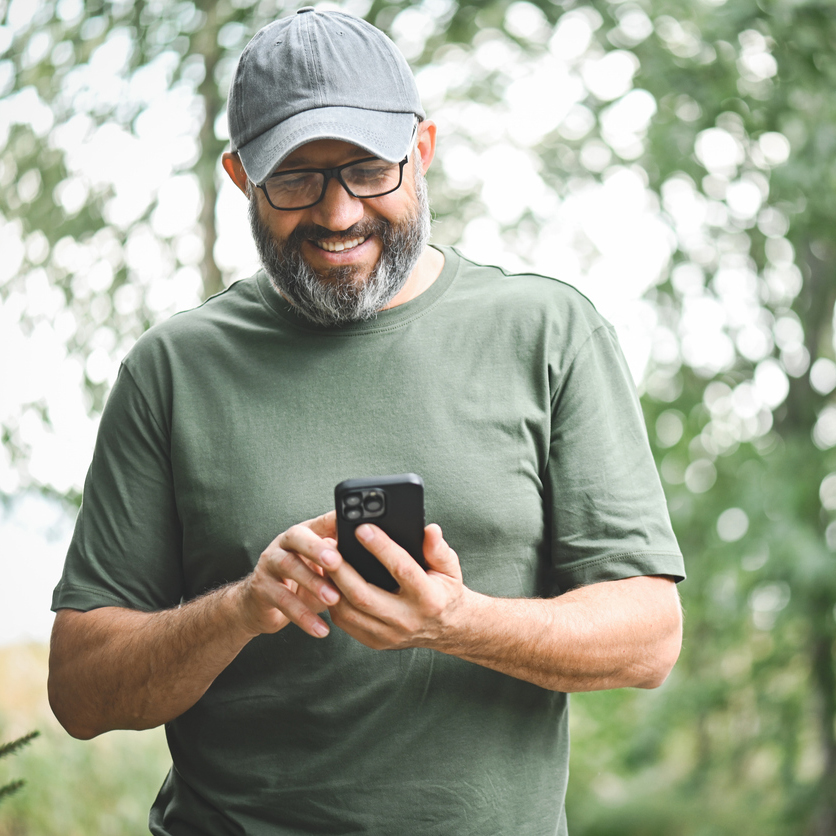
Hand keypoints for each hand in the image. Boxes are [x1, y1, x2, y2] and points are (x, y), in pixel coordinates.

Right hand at [236, 511, 343, 638]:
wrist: (261, 605)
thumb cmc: (301, 583)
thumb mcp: (323, 570)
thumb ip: (342, 563)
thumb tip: (374, 563)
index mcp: (304, 534)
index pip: (321, 521)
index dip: (335, 521)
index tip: (354, 525)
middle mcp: (284, 543)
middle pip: (298, 536)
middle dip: (317, 548)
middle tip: (337, 561)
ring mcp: (270, 563)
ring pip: (288, 565)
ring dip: (312, 582)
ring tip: (333, 598)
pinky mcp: (262, 588)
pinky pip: (282, 600)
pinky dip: (303, 616)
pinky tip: (321, 629)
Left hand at [324, 523, 467, 650]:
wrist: (448, 629)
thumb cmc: (445, 591)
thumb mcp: (449, 568)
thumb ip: (438, 549)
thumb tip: (429, 529)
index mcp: (429, 598)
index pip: (401, 569)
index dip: (380, 547)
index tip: (362, 528)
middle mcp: (407, 620)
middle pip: (364, 595)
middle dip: (341, 569)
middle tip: (327, 546)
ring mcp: (389, 635)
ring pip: (349, 611)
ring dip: (331, 585)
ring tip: (324, 560)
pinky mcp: (375, 641)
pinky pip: (346, 622)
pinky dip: (334, 601)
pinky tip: (329, 581)